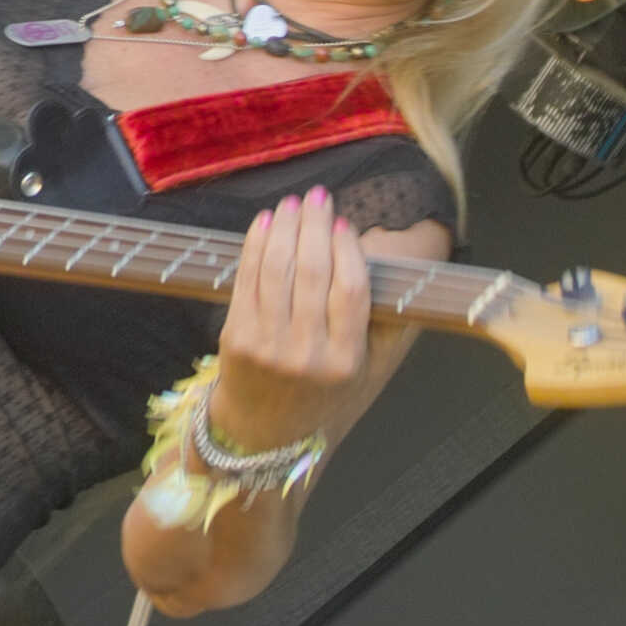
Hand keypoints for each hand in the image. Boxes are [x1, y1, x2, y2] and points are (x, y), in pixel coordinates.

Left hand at [209, 188, 369, 451]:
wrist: (260, 428)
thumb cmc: (316, 390)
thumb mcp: (359, 370)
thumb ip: (376, 324)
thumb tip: (389, 261)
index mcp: (346, 361)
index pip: (351, 290)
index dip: (347, 249)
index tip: (344, 222)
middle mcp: (307, 354)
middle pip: (313, 272)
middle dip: (315, 225)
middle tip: (318, 196)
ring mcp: (268, 346)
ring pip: (277, 270)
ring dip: (285, 227)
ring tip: (291, 204)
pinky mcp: (236, 337)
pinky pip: (247, 280)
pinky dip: (255, 246)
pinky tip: (265, 223)